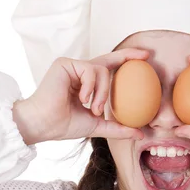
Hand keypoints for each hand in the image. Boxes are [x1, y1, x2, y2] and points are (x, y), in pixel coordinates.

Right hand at [16, 48, 149, 142]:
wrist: (44, 125)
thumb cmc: (64, 125)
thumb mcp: (97, 126)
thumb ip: (117, 127)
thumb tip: (140, 133)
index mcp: (85, 83)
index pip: (108, 68)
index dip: (125, 60)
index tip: (145, 58)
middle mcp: (79, 72)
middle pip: (108, 61)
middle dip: (127, 56)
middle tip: (146, 56)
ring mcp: (72, 66)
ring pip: (102, 70)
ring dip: (103, 92)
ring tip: (94, 108)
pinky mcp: (65, 63)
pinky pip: (90, 69)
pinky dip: (91, 87)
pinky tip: (82, 99)